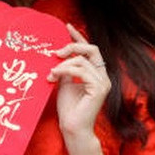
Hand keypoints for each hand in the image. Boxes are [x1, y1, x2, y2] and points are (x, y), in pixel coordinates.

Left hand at [48, 24, 110, 145]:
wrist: (72, 128)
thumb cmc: (69, 108)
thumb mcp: (65, 82)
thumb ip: (66, 68)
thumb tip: (58, 53)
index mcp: (96, 74)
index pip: (90, 50)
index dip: (78, 36)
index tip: (66, 26)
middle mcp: (103, 76)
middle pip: (92, 49)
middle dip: (73, 45)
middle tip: (56, 52)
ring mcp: (103, 82)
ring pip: (82, 60)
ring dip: (63, 64)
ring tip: (51, 73)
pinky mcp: (99, 88)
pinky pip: (81, 71)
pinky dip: (66, 71)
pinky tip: (55, 76)